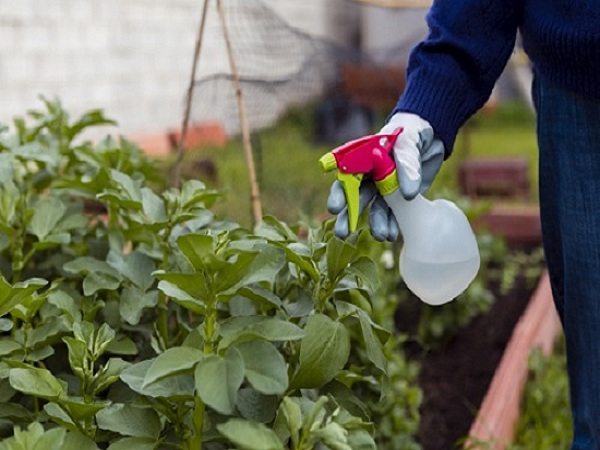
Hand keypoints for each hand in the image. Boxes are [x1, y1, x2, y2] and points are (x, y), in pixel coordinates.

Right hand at [327, 112, 444, 240]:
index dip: (339, 193)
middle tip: (343, 232)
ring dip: (375, 223)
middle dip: (349, 216)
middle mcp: (370, 176)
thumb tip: (408, 194)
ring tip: (381, 235)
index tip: (334, 208)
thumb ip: (407, 163)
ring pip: (375, 209)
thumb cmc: (413, 132)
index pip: (346, 176)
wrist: (432, 136)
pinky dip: (393, 225)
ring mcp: (384, 189)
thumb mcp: (409, 141)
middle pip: (356, 197)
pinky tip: (393, 234)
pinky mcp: (399, 198)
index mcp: (363, 158)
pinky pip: (393, 214)